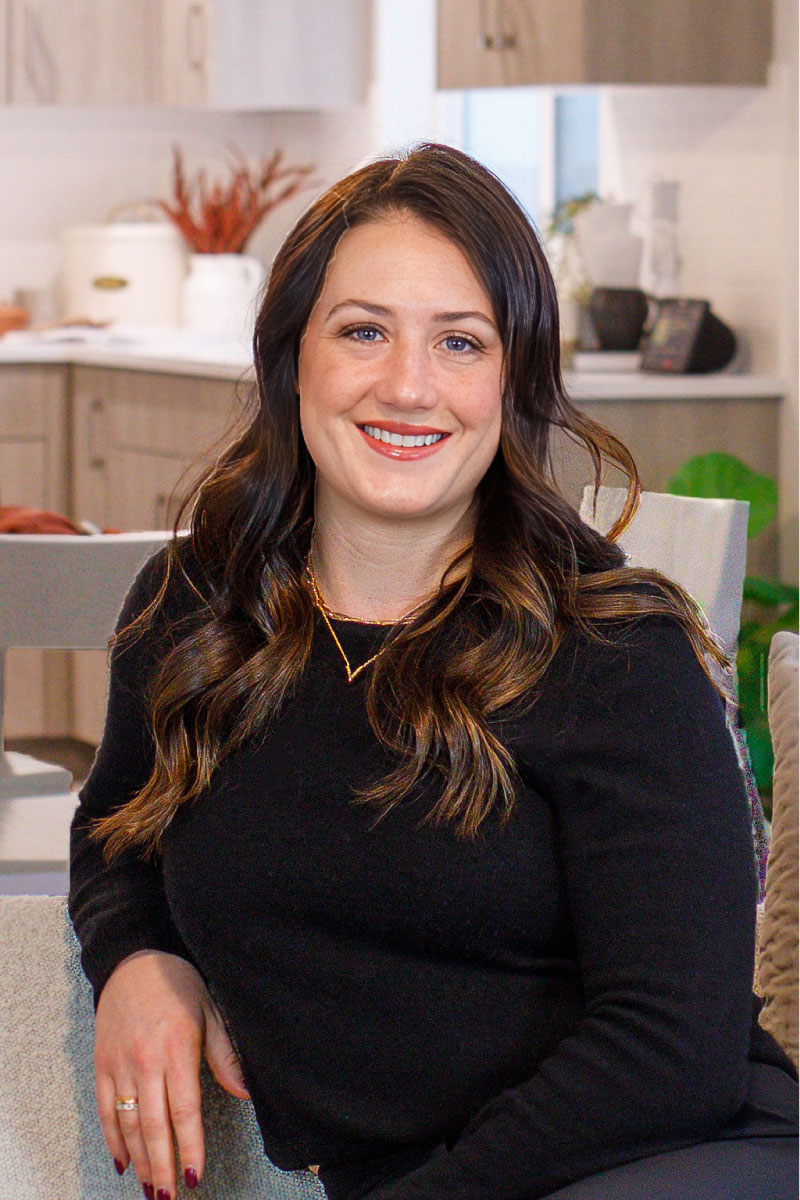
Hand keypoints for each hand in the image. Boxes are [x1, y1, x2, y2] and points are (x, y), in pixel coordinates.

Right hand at [94, 950, 249, 1197]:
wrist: (132, 960)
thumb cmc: (177, 984)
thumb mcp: (210, 1010)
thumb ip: (225, 1054)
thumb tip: (246, 1090)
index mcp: (176, 1049)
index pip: (184, 1111)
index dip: (189, 1148)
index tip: (193, 1177)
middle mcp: (144, 1061)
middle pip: (152, 1126)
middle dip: (161, 1166)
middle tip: (168, 1197)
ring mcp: (119, 1064)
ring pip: (127, 1124)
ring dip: (139, 1161)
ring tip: (150, 1188)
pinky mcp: (101, 1064)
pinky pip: (105, 1110)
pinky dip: (112, 1140)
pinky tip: (123, 1162)